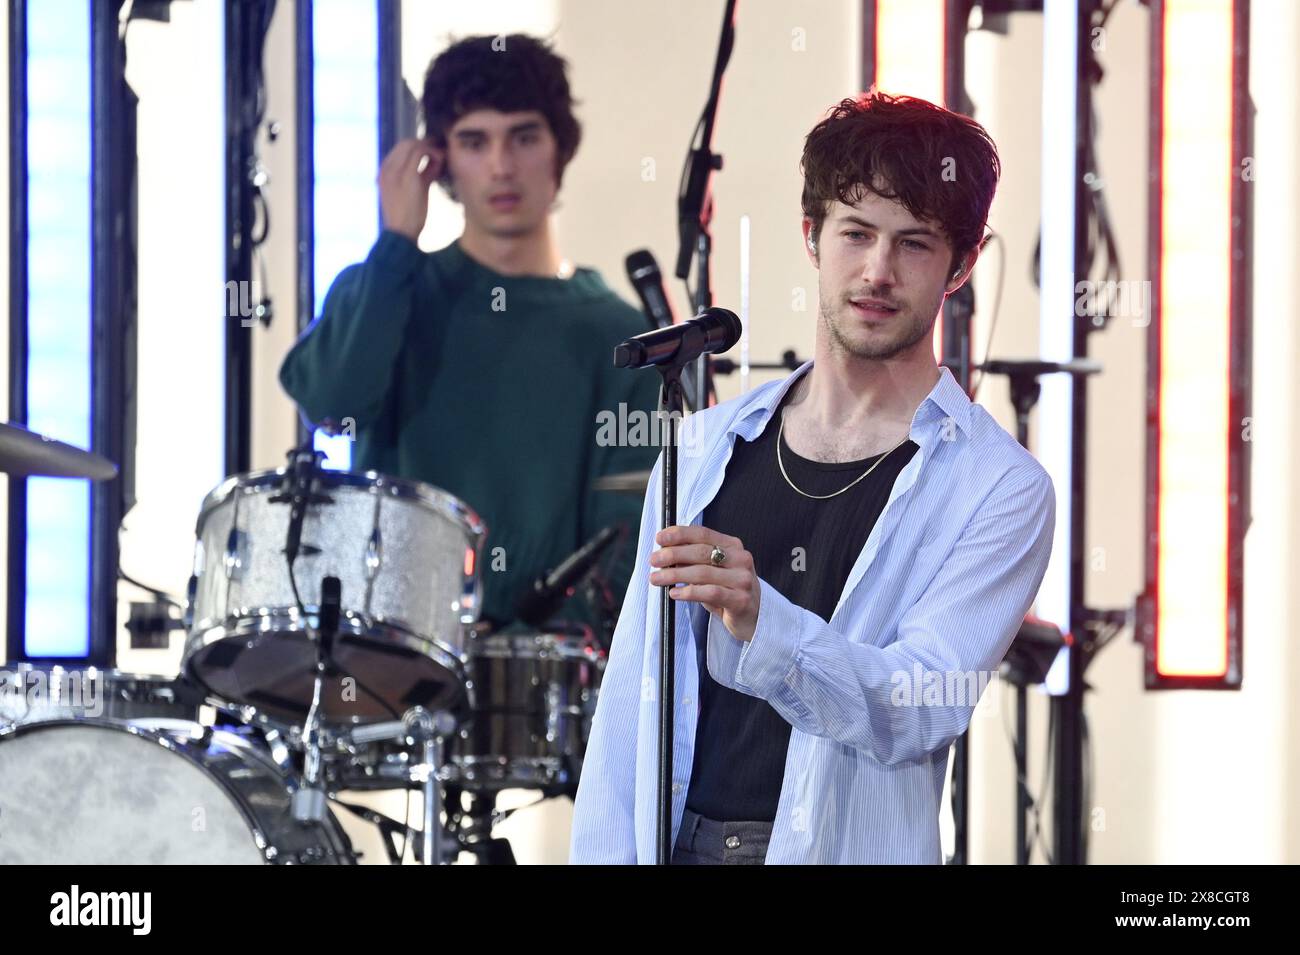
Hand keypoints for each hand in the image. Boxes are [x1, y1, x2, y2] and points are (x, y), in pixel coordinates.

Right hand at [379, 138, 443, 241]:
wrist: (401, 234)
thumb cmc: (408, 218)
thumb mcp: (412, 192)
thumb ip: (421, 176)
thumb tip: (434, 165)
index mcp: (384, 172)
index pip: (400, 149)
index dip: (418, 146)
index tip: (432, 152)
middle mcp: (387, 169)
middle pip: (406, 143)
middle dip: (425, 144)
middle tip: (439, 152)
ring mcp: (396, 171)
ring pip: (413, 144)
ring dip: (430, 148)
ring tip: (441, 159)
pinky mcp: (408, 176)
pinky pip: (421, 152)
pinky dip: (433, 153)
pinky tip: (440, 161)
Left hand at [649, 525, 759, 641]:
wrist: (754, 618)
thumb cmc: (728, 591)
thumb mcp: (712, 571)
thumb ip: (693, 560)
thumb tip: (664, 553)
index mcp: (733, 546)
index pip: (702, 533)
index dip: (679, 534)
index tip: (660, 538)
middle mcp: (740, 559)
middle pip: (700, 552)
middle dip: (672, 554)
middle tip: (653, 560)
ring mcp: (742, 580)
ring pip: (702, 573)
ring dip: (674, 575)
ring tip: (656, 578)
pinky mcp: (741, 600)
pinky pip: (709, 593)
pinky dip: (688, 592)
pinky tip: (674, 593)